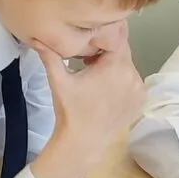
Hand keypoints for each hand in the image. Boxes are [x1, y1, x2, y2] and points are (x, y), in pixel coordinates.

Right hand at [32, 23, 144, 157]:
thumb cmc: (71, 110)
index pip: (117, 38)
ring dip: (114, 67)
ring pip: (127, 67)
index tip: (90, 41)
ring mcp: (139, 88)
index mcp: (116, 66)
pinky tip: (106, 88)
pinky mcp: (141, 100)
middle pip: (122, 53)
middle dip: (107, 52)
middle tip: (88, 60)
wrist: (84, 140)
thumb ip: (50, 55)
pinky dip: (122, 80)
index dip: (103, 36)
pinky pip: (132, 81)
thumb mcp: (59, 80)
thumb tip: (38, 37)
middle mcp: (133, 75)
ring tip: (95, 76)